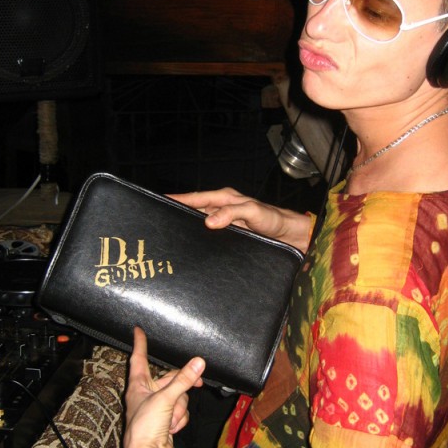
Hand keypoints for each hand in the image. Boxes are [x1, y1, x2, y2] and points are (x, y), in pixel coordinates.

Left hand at [123, 327, 203, 447]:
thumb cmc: (145, 426)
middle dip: (181, 387)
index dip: (140, 344)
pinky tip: (172, 428)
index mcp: (138, 386)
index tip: (138, 330)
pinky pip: (179, 411)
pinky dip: (179, 419)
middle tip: (198, 383)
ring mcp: (156, 408)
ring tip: (171, 420)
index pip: (139, 359)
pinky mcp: (165, 420)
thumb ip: (184, 380)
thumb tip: (199, 362)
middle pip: (170, 380)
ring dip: (179, 409)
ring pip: (178, 397)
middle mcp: (145, 395)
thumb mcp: (166, 399)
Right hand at [169, 187, 312, 251]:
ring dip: (188, 230)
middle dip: (178, 214)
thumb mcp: (254, 212)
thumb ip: (233, 213)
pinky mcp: (228, 237)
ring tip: (170, 238)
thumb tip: (209, 221)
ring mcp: (224, 224)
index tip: (160, 201)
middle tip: (159, 222)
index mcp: (225, 199)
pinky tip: (192, 249)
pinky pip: (209, 238)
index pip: (196, 197)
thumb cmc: (274, 219)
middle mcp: (222, 210)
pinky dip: (199, 241)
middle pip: (194, 211)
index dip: (178, 199)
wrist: (289, 236)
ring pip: (200, 225)